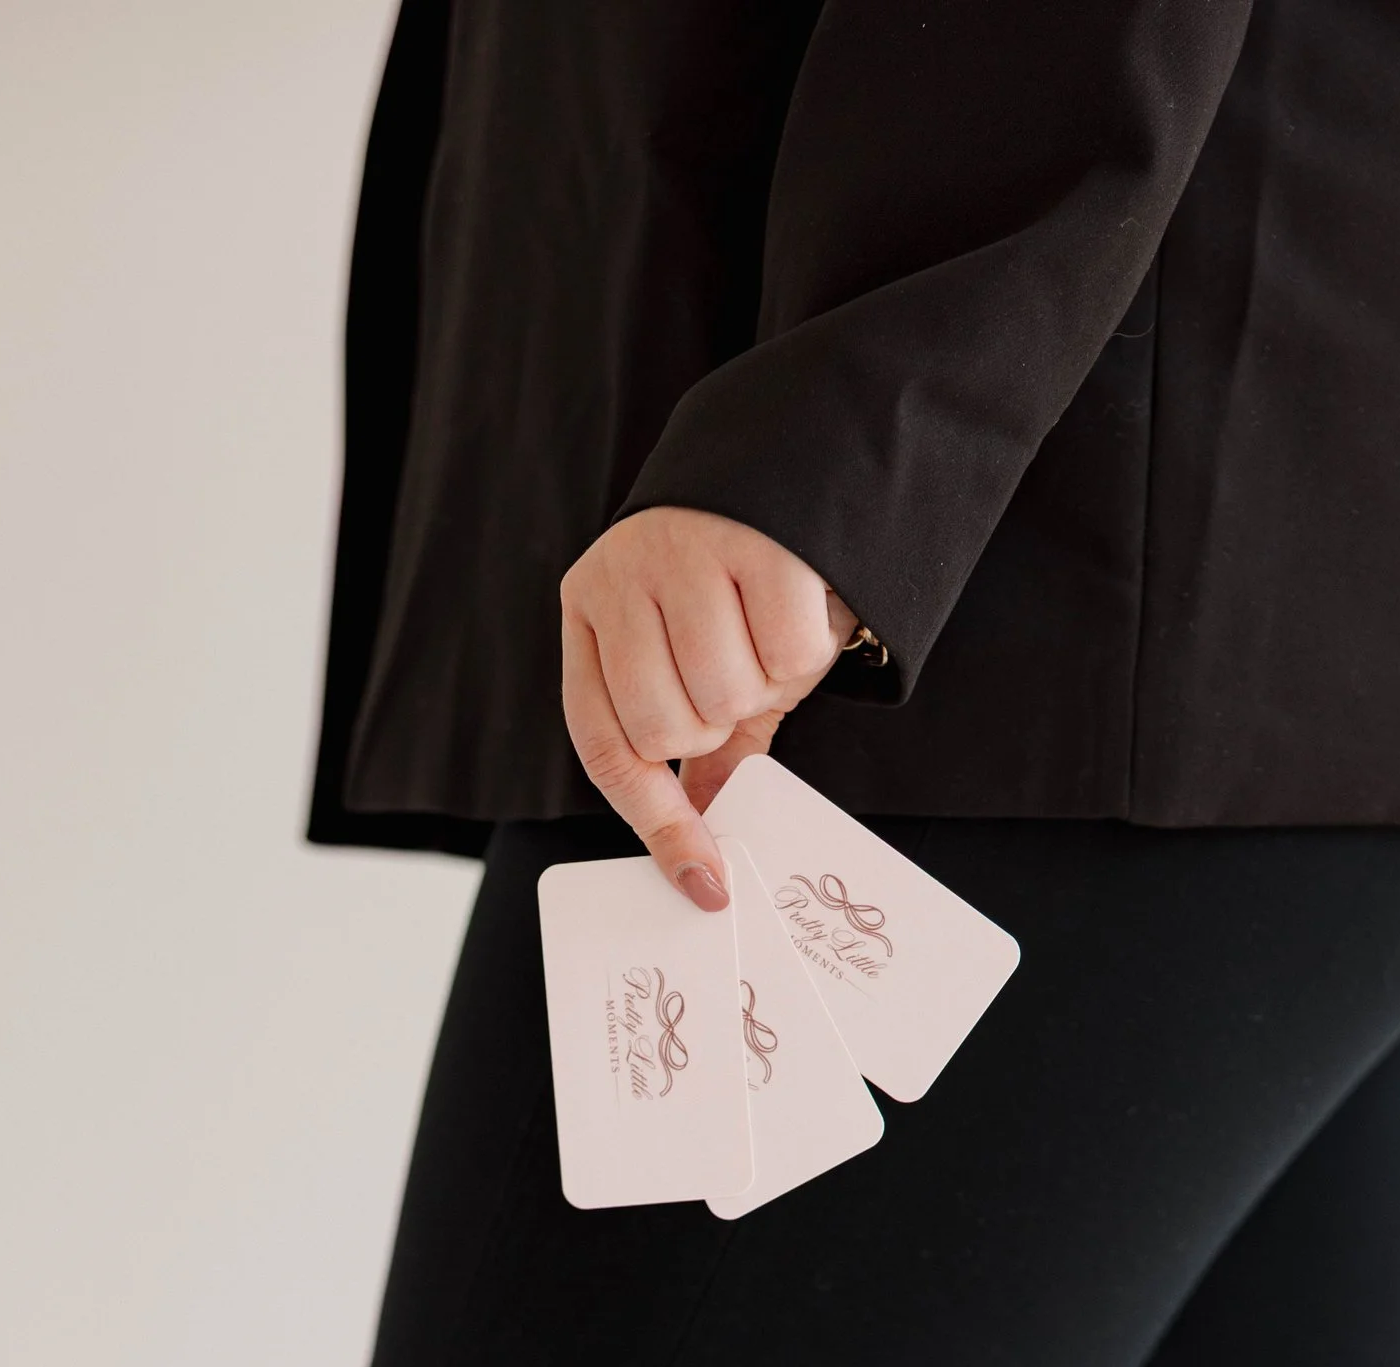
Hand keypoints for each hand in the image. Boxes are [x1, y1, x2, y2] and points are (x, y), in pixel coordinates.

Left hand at [560, 507, 854, 910]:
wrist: (803, 451)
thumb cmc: (743, 574)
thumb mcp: (701, 658)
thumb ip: (696, 751)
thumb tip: (700, 853)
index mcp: (591, 606)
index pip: (607, 746)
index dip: (656, 822)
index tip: (702, 881)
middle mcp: (620, 573)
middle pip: (667, 730)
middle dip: (718, 723)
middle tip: (741, 671)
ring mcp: (682, 551)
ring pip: (727, 698)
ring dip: (765, 684)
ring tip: (767, 627)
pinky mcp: (755, 540)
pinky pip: (787, 658)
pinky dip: (809, 649)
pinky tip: (801, 601)